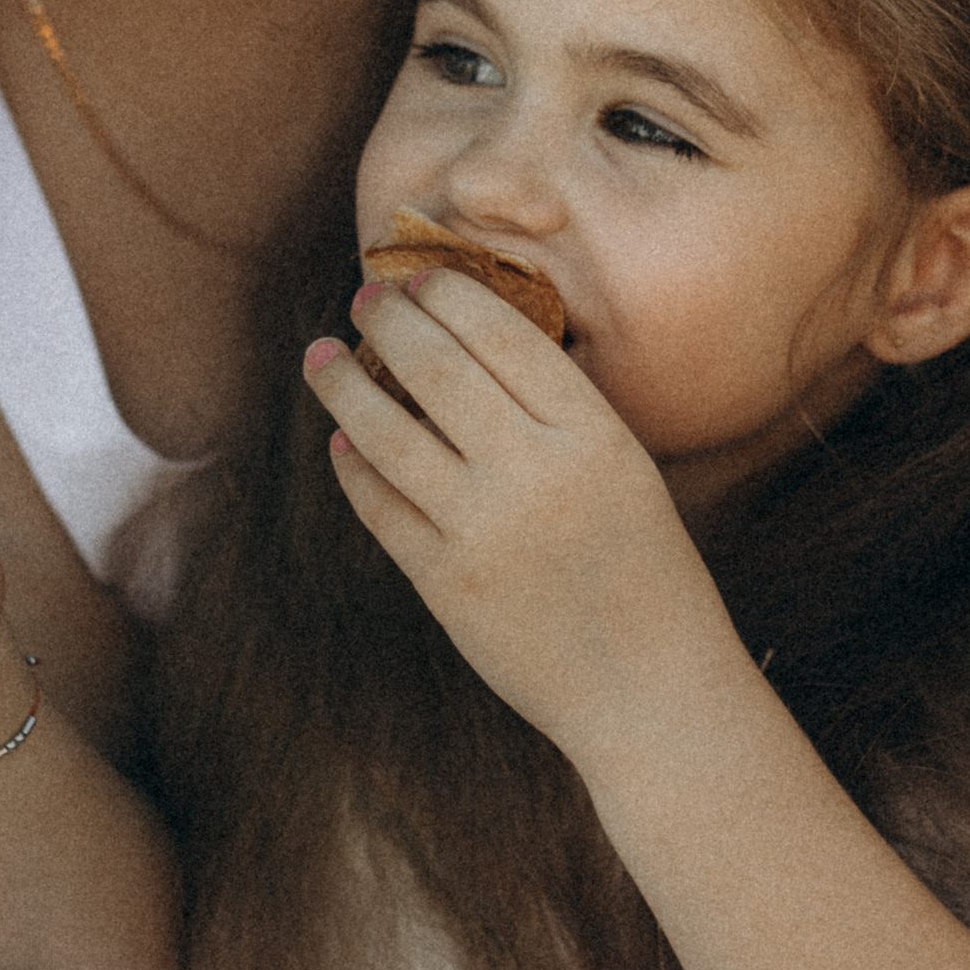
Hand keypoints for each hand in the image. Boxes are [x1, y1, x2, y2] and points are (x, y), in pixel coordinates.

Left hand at [302, 270, 746, 771]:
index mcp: (593, 435)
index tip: (417, 277)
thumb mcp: (627, 472)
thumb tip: (465, 347)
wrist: (650, 692)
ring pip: (386, 432)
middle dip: (388, 320)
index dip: (449, 295)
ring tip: (318, 358)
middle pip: (436, 368)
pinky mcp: (444, 584)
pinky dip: (354, 467)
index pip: (503, 334)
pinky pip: (379, 507)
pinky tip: (344, 445)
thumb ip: (558, 415)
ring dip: (342, 385)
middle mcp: (535, 473)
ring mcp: (483, 530)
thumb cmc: (648, 575)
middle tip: (362, 297)